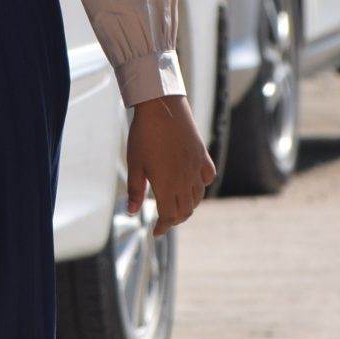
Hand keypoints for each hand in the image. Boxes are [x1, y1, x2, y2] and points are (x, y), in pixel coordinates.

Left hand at [127, 95, 214, 235]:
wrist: (162, 108)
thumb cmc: (144, 135)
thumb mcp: (135, 164)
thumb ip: (135, 190)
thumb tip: (132, 212)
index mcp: (167, 185)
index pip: (169, 216)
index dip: (163, 226)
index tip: (156, 231)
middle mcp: (185, 180)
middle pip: (185, 210)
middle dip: (175, 219)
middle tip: (164, 219)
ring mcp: (196, 168)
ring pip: (198, 197)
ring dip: (188, 205)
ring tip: (176, 204)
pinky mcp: (203, 156)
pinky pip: (207, 178)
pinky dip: (201, 186)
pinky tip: (192, 184)